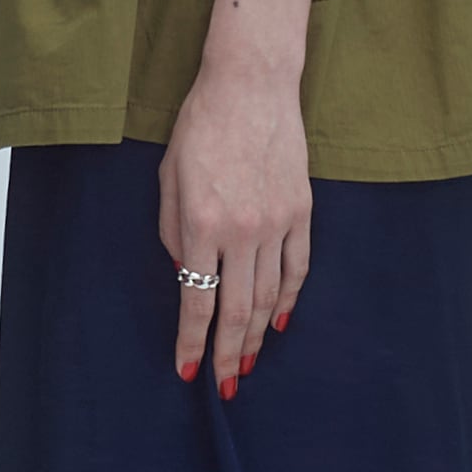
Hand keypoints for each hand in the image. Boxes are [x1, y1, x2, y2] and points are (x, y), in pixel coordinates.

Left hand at [159, 56, 310, 397]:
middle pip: (237, 311)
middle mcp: (242, 231)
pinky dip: (288, 300)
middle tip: (223, 385)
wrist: (251, 85)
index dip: (192, 342)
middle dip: (227, 354)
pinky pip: (297, 268)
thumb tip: (186, 276)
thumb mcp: (169, 179)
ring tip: (246, 362)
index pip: (197, 302)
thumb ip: (173, 233)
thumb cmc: (200, 127)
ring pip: (269, 297)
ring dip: (256, 336)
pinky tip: (277, 322)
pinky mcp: (301, 210)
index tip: (187, 370)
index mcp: (201, 225)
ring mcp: (277, 222)